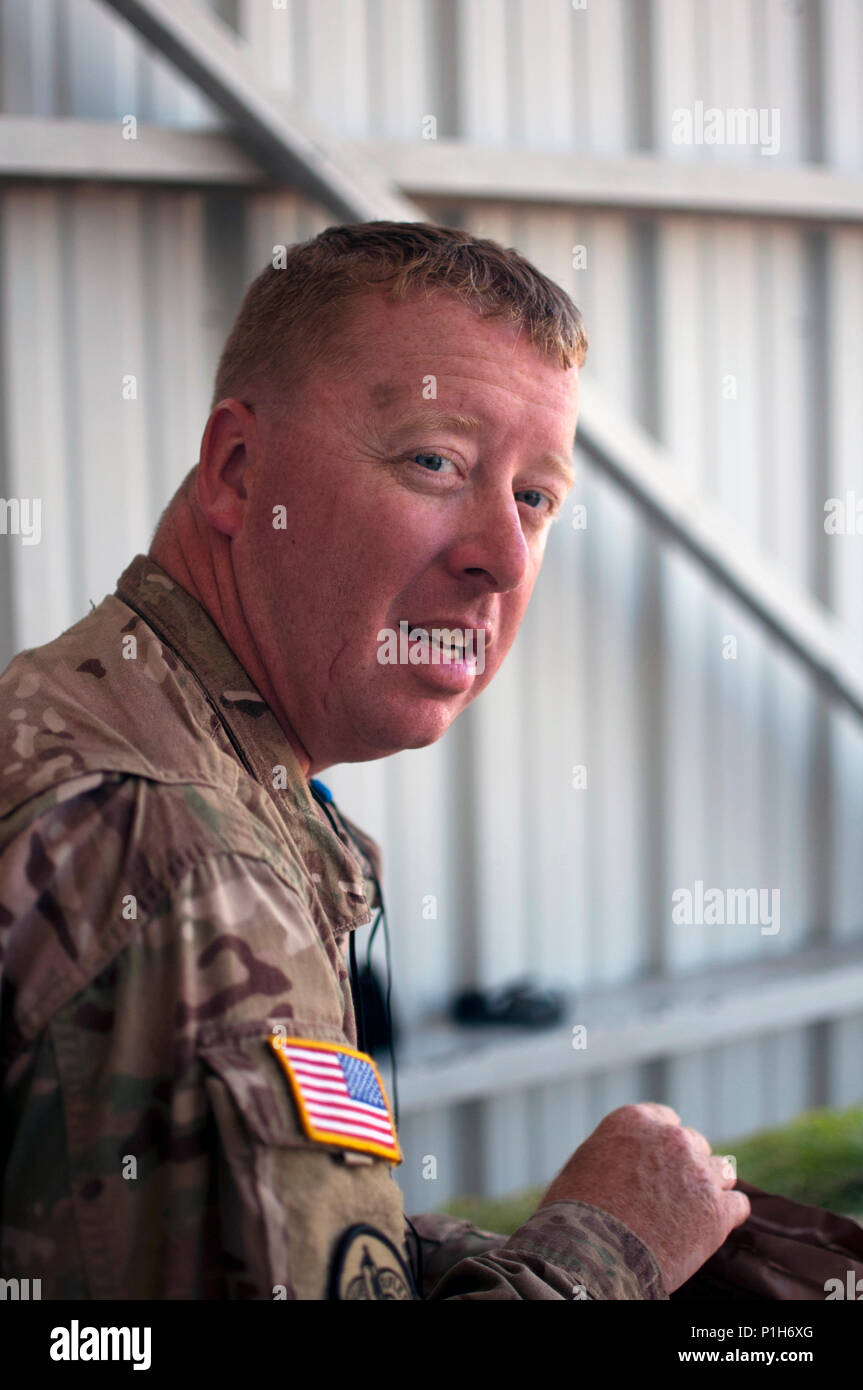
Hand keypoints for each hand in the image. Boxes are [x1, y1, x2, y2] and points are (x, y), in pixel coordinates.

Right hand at [537, 1102, 750, 1293]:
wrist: (591, 1255)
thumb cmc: (576, 1214)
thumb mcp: (586, 1163)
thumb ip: (617, 1151)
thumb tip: (625, 1161)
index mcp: (636, 1120)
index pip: (667, 1120)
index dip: (663, 1146)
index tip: (658, 1166)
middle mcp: (671, 1137)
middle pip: (694, 1145)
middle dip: (686, 1168)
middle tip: (670, 1197)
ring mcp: (698, 1172)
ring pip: (721, 1172)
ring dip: (709, 1189)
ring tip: (690, 1215)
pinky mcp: (717, 1209)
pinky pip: (738, 1205)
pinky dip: (725, 1218)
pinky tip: (708, 1231)